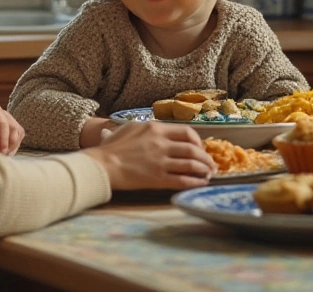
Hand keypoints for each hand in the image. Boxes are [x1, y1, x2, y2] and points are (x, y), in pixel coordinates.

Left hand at [0, 101, 24, 154]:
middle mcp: (1, 112)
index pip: (2, 124)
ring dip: (11, 147)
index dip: (3, 139)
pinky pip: (19, 138)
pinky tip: (2, 153)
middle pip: (13, 129)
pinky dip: (13, 147)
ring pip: (18, 134)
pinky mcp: (11, 130)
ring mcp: (8, 120)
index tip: (0, 153)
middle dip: (7, 144)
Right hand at [82, 121, 215, 190]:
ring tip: (209, 174)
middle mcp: (162, 143)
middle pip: (193, 149)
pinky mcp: (158, 178)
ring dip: (204, 170)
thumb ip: (146, 128)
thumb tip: (154, 129)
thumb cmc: (111, 147)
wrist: (102, 164)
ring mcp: (161, 161)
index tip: (199, 148)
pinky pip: (183, 180)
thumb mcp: (129, 128)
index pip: (187, 132)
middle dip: (206, 157)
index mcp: (156, 128)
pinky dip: (195, 182)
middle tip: (210, 164)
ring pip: (192, 164)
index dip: (198, 141)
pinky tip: (201, 183)